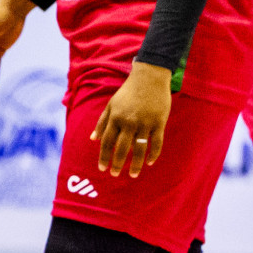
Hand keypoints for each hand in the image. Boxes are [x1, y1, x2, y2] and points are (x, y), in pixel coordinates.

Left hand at [92, 62, 171, 177]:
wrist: (149, 78)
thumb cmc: (128, 92)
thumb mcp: (111, 105)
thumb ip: (102, 122)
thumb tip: (93, 139)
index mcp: (115, 118)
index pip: (107, 142)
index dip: (104, 156)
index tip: (102, 168)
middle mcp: (128, 122)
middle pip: (121, 148)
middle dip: (117, 163)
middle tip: (114, 175)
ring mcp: (145, 123)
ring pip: (140, 148)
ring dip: (136, 164)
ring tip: (133, 174)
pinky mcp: (159, 122)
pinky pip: (156, 142)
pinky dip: (153, 154)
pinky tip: (150, 162)